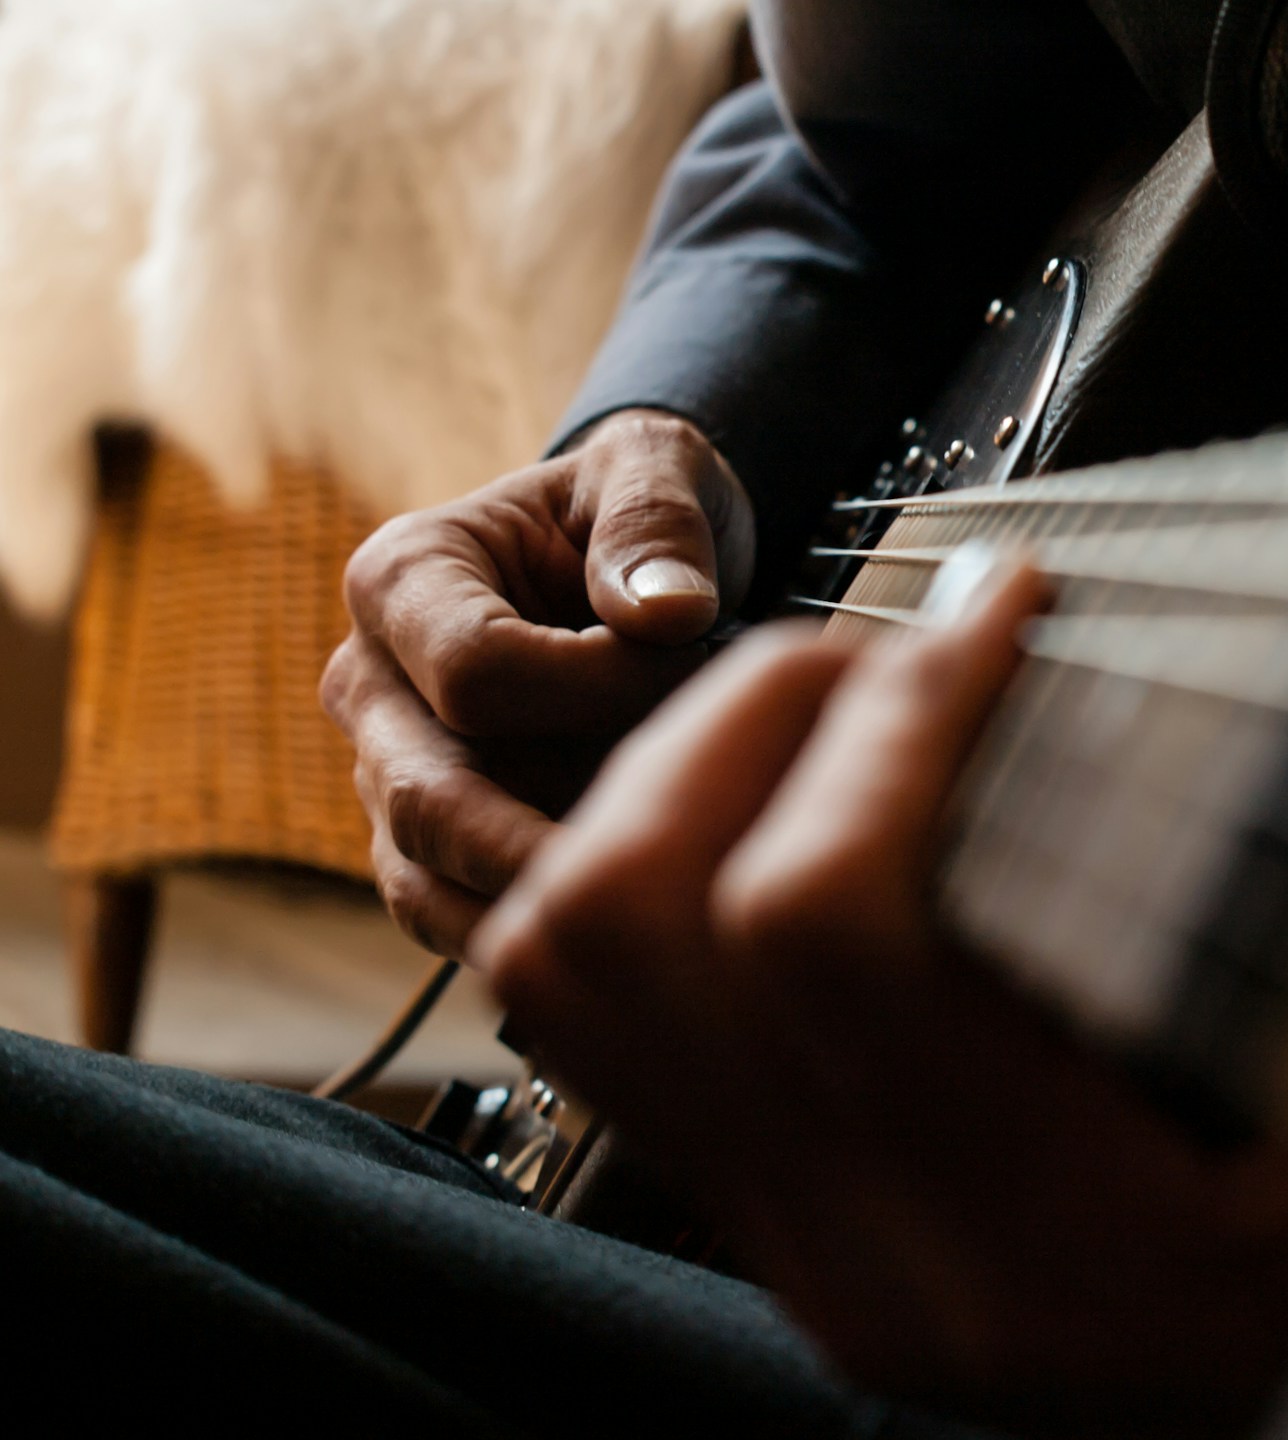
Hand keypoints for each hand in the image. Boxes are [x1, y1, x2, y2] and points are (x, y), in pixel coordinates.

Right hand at [322, 408, 752, 959]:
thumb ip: (658, 523)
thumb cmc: (640, 514)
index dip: (595, 691)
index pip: (476, 674)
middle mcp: (368, 683)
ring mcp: (384, 772)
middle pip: (433, 799)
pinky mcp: (417, 843)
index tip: (692, 671)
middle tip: (685, 836)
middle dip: (566, 827)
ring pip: (429, 880)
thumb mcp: (660, 474)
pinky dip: (527, 934)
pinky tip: (619, 932)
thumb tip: (667, 615)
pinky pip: (445, 919)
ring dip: (545, 895)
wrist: (630, 564)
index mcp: (403, 579)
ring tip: (656, 890)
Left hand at [471, 560, 1287, 1437]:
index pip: (836, 931)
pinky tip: (769, 804)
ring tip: (829, 703)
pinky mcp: (758, 1211)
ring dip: (676, 774)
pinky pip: (587, 1014)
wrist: (1275, 1420)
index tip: (1003, 613)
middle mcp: (872, 1249)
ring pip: (576, 958)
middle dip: (760, 718)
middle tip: (906, 642)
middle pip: (645, 920)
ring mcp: (789, 1237)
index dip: (898, 727)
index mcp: (1048, 1234)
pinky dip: (640, 860)